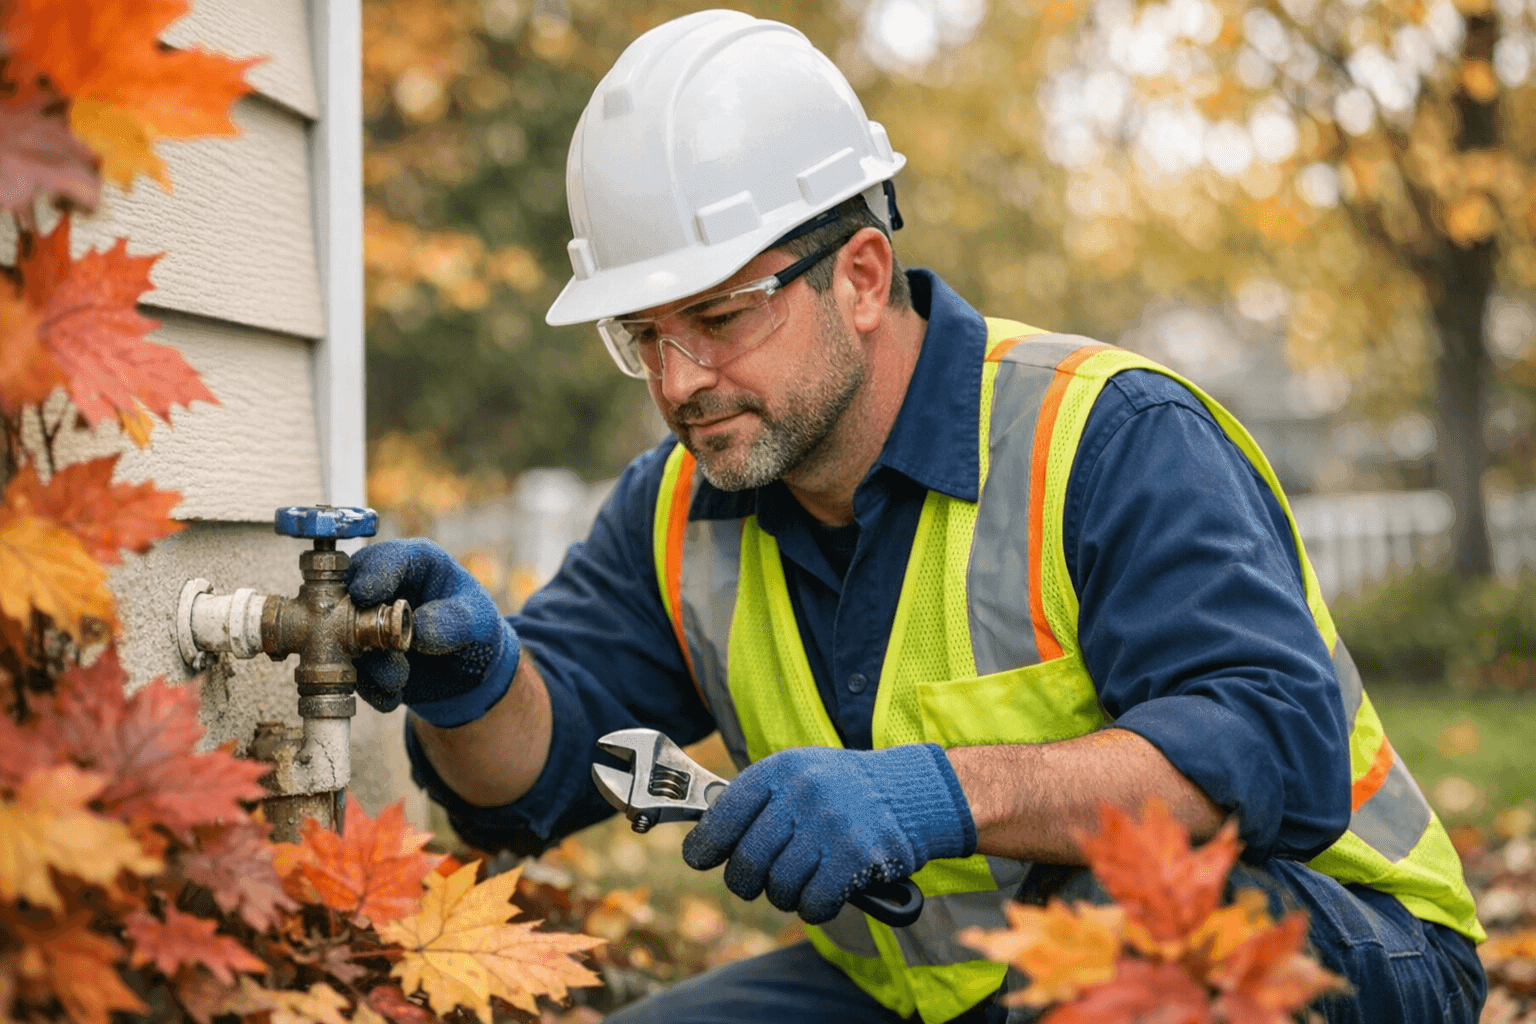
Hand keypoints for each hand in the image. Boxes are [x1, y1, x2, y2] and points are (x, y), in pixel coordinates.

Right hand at [345, 539, 518, 727]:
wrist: (466, 668)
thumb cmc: (475, 629)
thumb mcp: (479, 622)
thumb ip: (455, 621)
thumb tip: (421, 630)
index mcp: (416, 563)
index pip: (387, 557)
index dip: (373, 573)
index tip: (365, 594)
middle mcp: (384, 586)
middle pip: (348, 592)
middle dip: (357, 623)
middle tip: (377, 649)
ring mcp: (364, 619)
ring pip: (342, 634)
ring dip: (367, 662)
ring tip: (398, 681)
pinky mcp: (358, 652)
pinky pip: (351, 668)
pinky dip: (368, 687)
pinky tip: (392, 697)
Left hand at [681, 744, 975, 923]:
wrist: (911, 792)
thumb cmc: (844, 791)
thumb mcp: (801, 775)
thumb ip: (760, 802)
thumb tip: (706, 840)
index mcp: (782, 770)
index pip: (725, 813)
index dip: (706, 844)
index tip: (700, 859)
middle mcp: (802, 793)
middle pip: (747, 859)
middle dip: (745, 881)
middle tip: (754, 884)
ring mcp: (830, 824)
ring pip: (779, 886)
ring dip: (785, 896)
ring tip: (800, 883)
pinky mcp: (856, 856)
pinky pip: (813, 901)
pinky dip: (814, 907)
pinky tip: (824, 895)